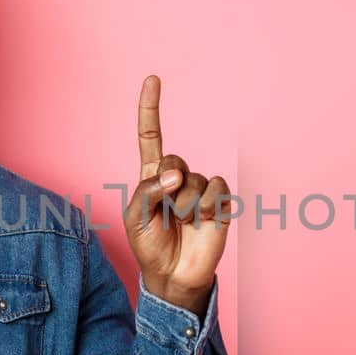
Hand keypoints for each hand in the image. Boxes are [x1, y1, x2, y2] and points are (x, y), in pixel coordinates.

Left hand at [124, 74, 231, 315]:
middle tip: (167, 211)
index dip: (151, 108)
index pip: (151, 136)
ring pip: (194, 180)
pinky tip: (203, 221)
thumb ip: (149, 190)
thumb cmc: (150, 246)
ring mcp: (200, 188)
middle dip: (167, 185)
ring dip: (185, 206)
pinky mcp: (220, 201)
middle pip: (174, 160)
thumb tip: (177, 175)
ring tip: (183, 224)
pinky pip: (216, 188)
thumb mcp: (135, 217)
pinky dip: (207, 205)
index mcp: (151, 176)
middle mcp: (177, 177)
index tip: (153, 79)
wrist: (173, 276)